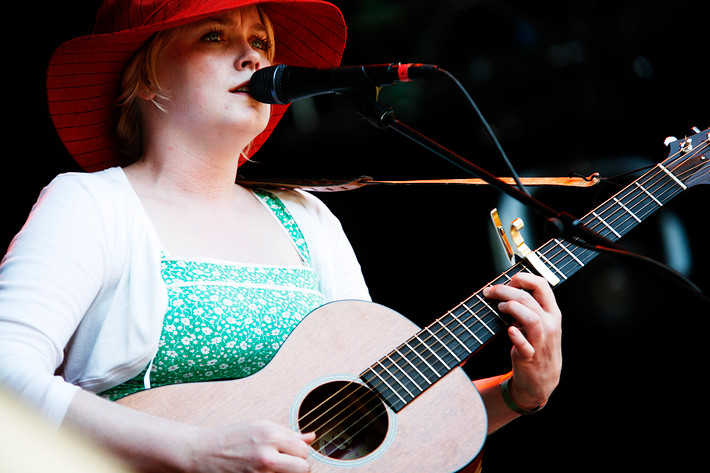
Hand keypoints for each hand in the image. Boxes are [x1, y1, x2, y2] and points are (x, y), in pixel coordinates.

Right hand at [190, 420, 314, 472]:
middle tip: (286, 465)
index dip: (299, 453)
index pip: (303, 450)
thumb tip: (311, 437)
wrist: (202, 453)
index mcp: (271, 436)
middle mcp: (267, 455)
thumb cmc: (231, 438)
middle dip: (297, 467)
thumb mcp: (261, 427)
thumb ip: (288, 433)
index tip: (292, 454)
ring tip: (275, 469)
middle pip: (303, 468)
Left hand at [482, 272, 561, 409]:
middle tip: (491, 291)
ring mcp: (541, 341)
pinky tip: (509, 330)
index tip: (507, 281)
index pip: (542, 284)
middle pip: (529, 298)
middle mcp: (549, 324)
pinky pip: (525, 345)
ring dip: (512, 308)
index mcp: (552, 312)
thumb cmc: (538, 346)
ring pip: (531, 318)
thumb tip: (506, 287)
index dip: (522, 278)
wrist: (543, 379)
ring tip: (500, 307)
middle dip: (507, 290)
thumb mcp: (541, 323)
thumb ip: (529, 305)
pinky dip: (516, 336)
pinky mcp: (530, 356)